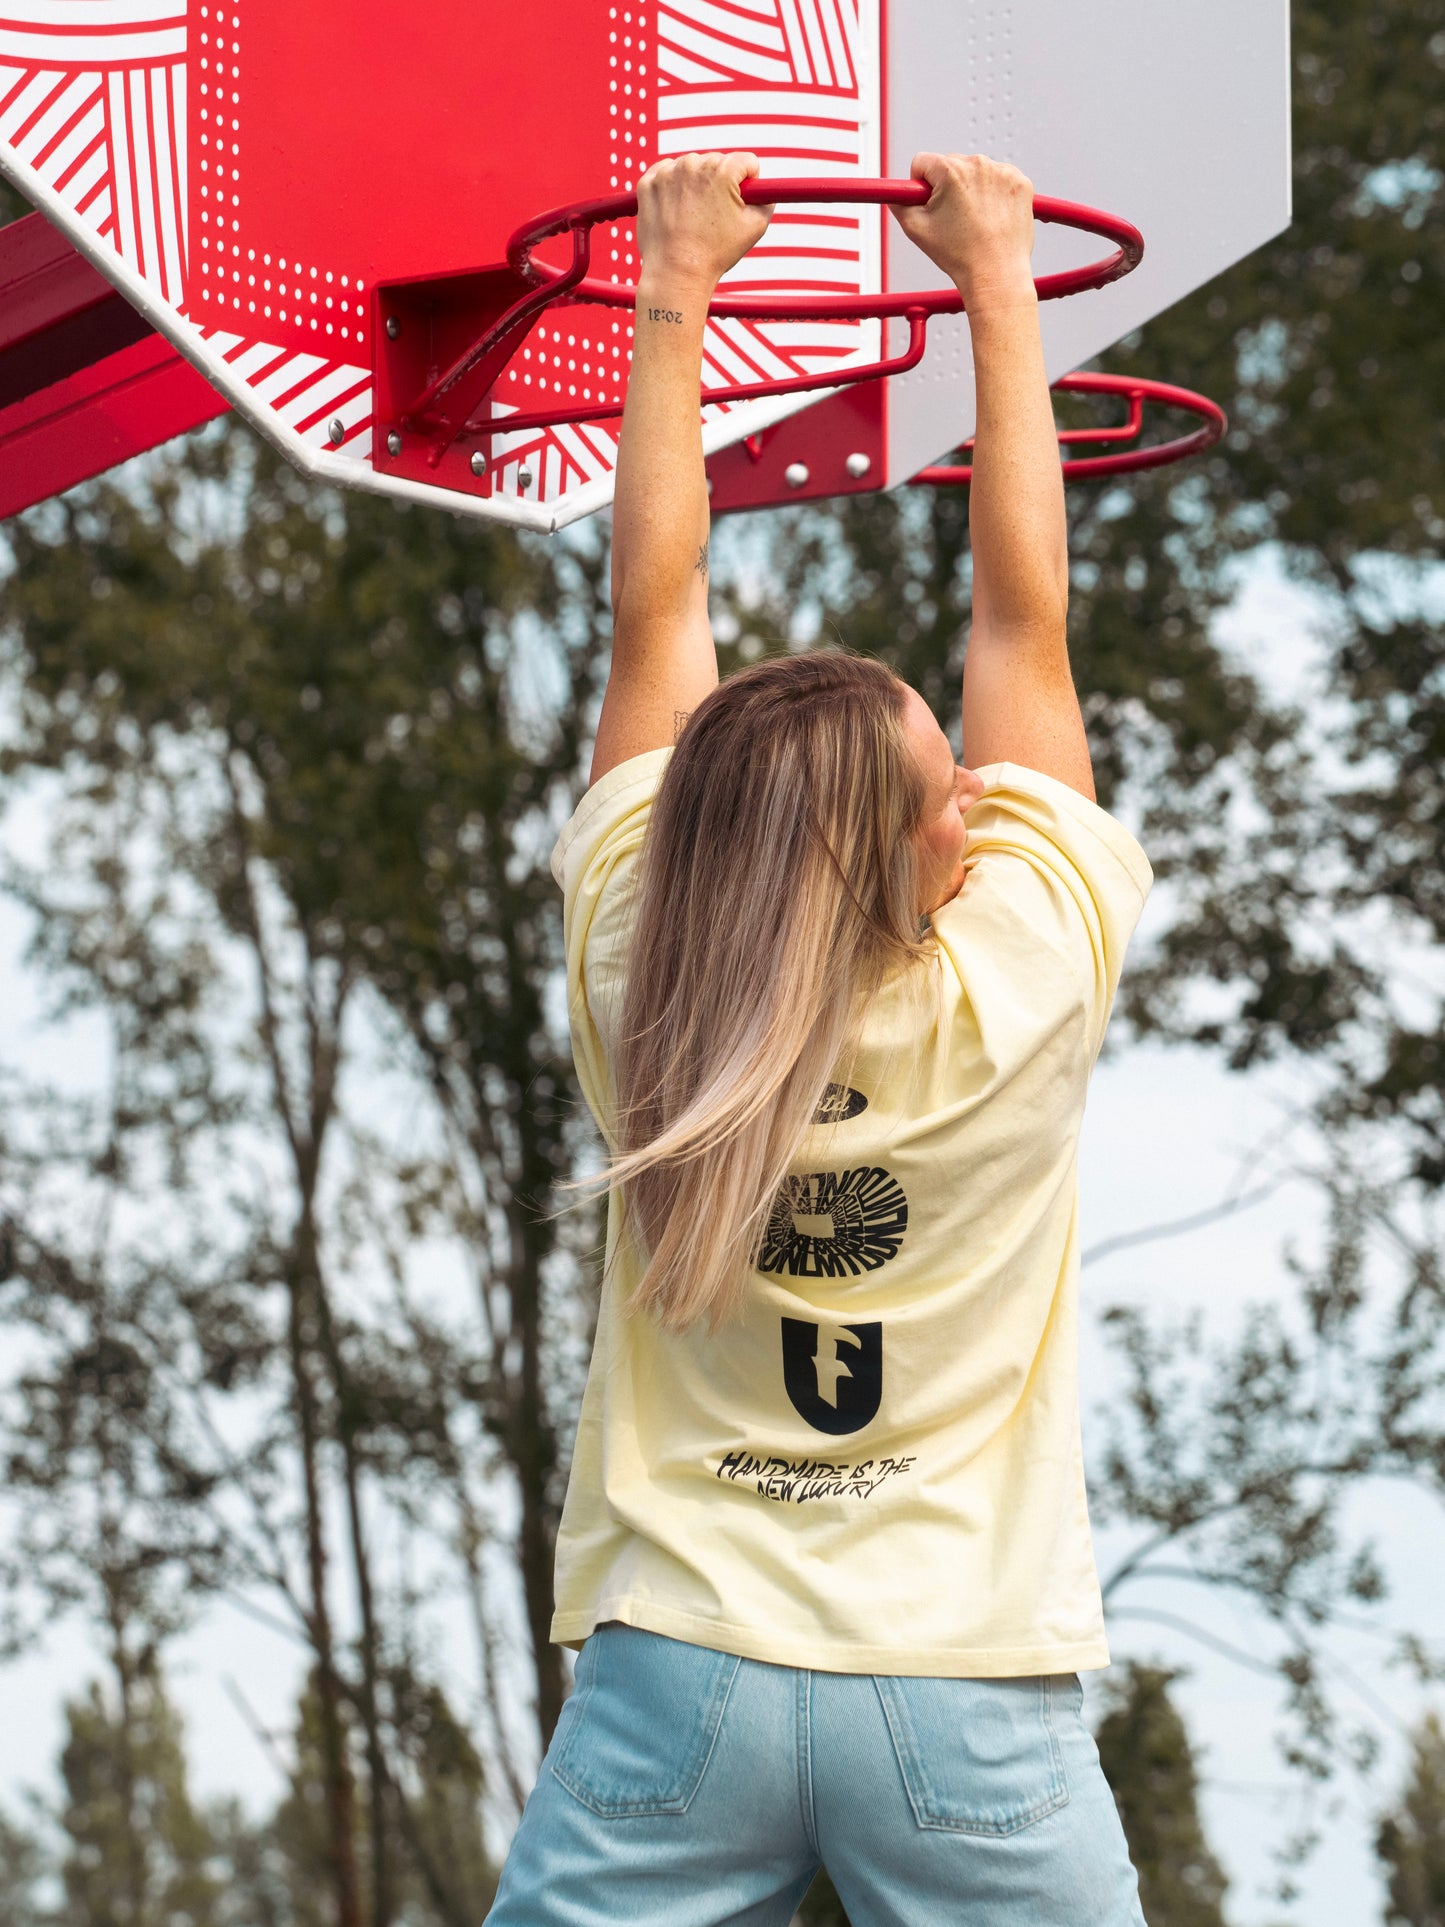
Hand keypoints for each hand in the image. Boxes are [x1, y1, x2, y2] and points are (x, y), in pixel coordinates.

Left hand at [635, 152, 773, 296]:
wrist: (676, 274)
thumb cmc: (716, 253)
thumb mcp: (756, 227)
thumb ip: (767, 199)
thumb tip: (762, 188)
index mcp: (722, 170)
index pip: (746, 162)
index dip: (748, 185)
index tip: (738, 204)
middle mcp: (693, 163)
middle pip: (717, 163)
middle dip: (719, 185)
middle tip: (712, 217)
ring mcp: (667, 172)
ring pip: (691, 168)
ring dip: (695, 185)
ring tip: (693, 217)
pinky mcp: (647, 183)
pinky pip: (666, 175)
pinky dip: (672, 189)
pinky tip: (676, 211)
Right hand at [891, 153, 1035, 311]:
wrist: (996, 274)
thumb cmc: (959, 255)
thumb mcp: (916, 229)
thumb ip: (898, 204)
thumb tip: (895, 194)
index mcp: (950, 171)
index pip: (922, 162)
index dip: (920, 185)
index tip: (929, 202)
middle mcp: (978, 164)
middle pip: (951, 165)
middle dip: (947, 187)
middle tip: (953, 219)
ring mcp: (1003, 172)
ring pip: (976, 173)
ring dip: (972, 190)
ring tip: (974, 221)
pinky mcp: (1021, 182)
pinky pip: (999, 180)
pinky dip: (994, 195)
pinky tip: (991, 217)